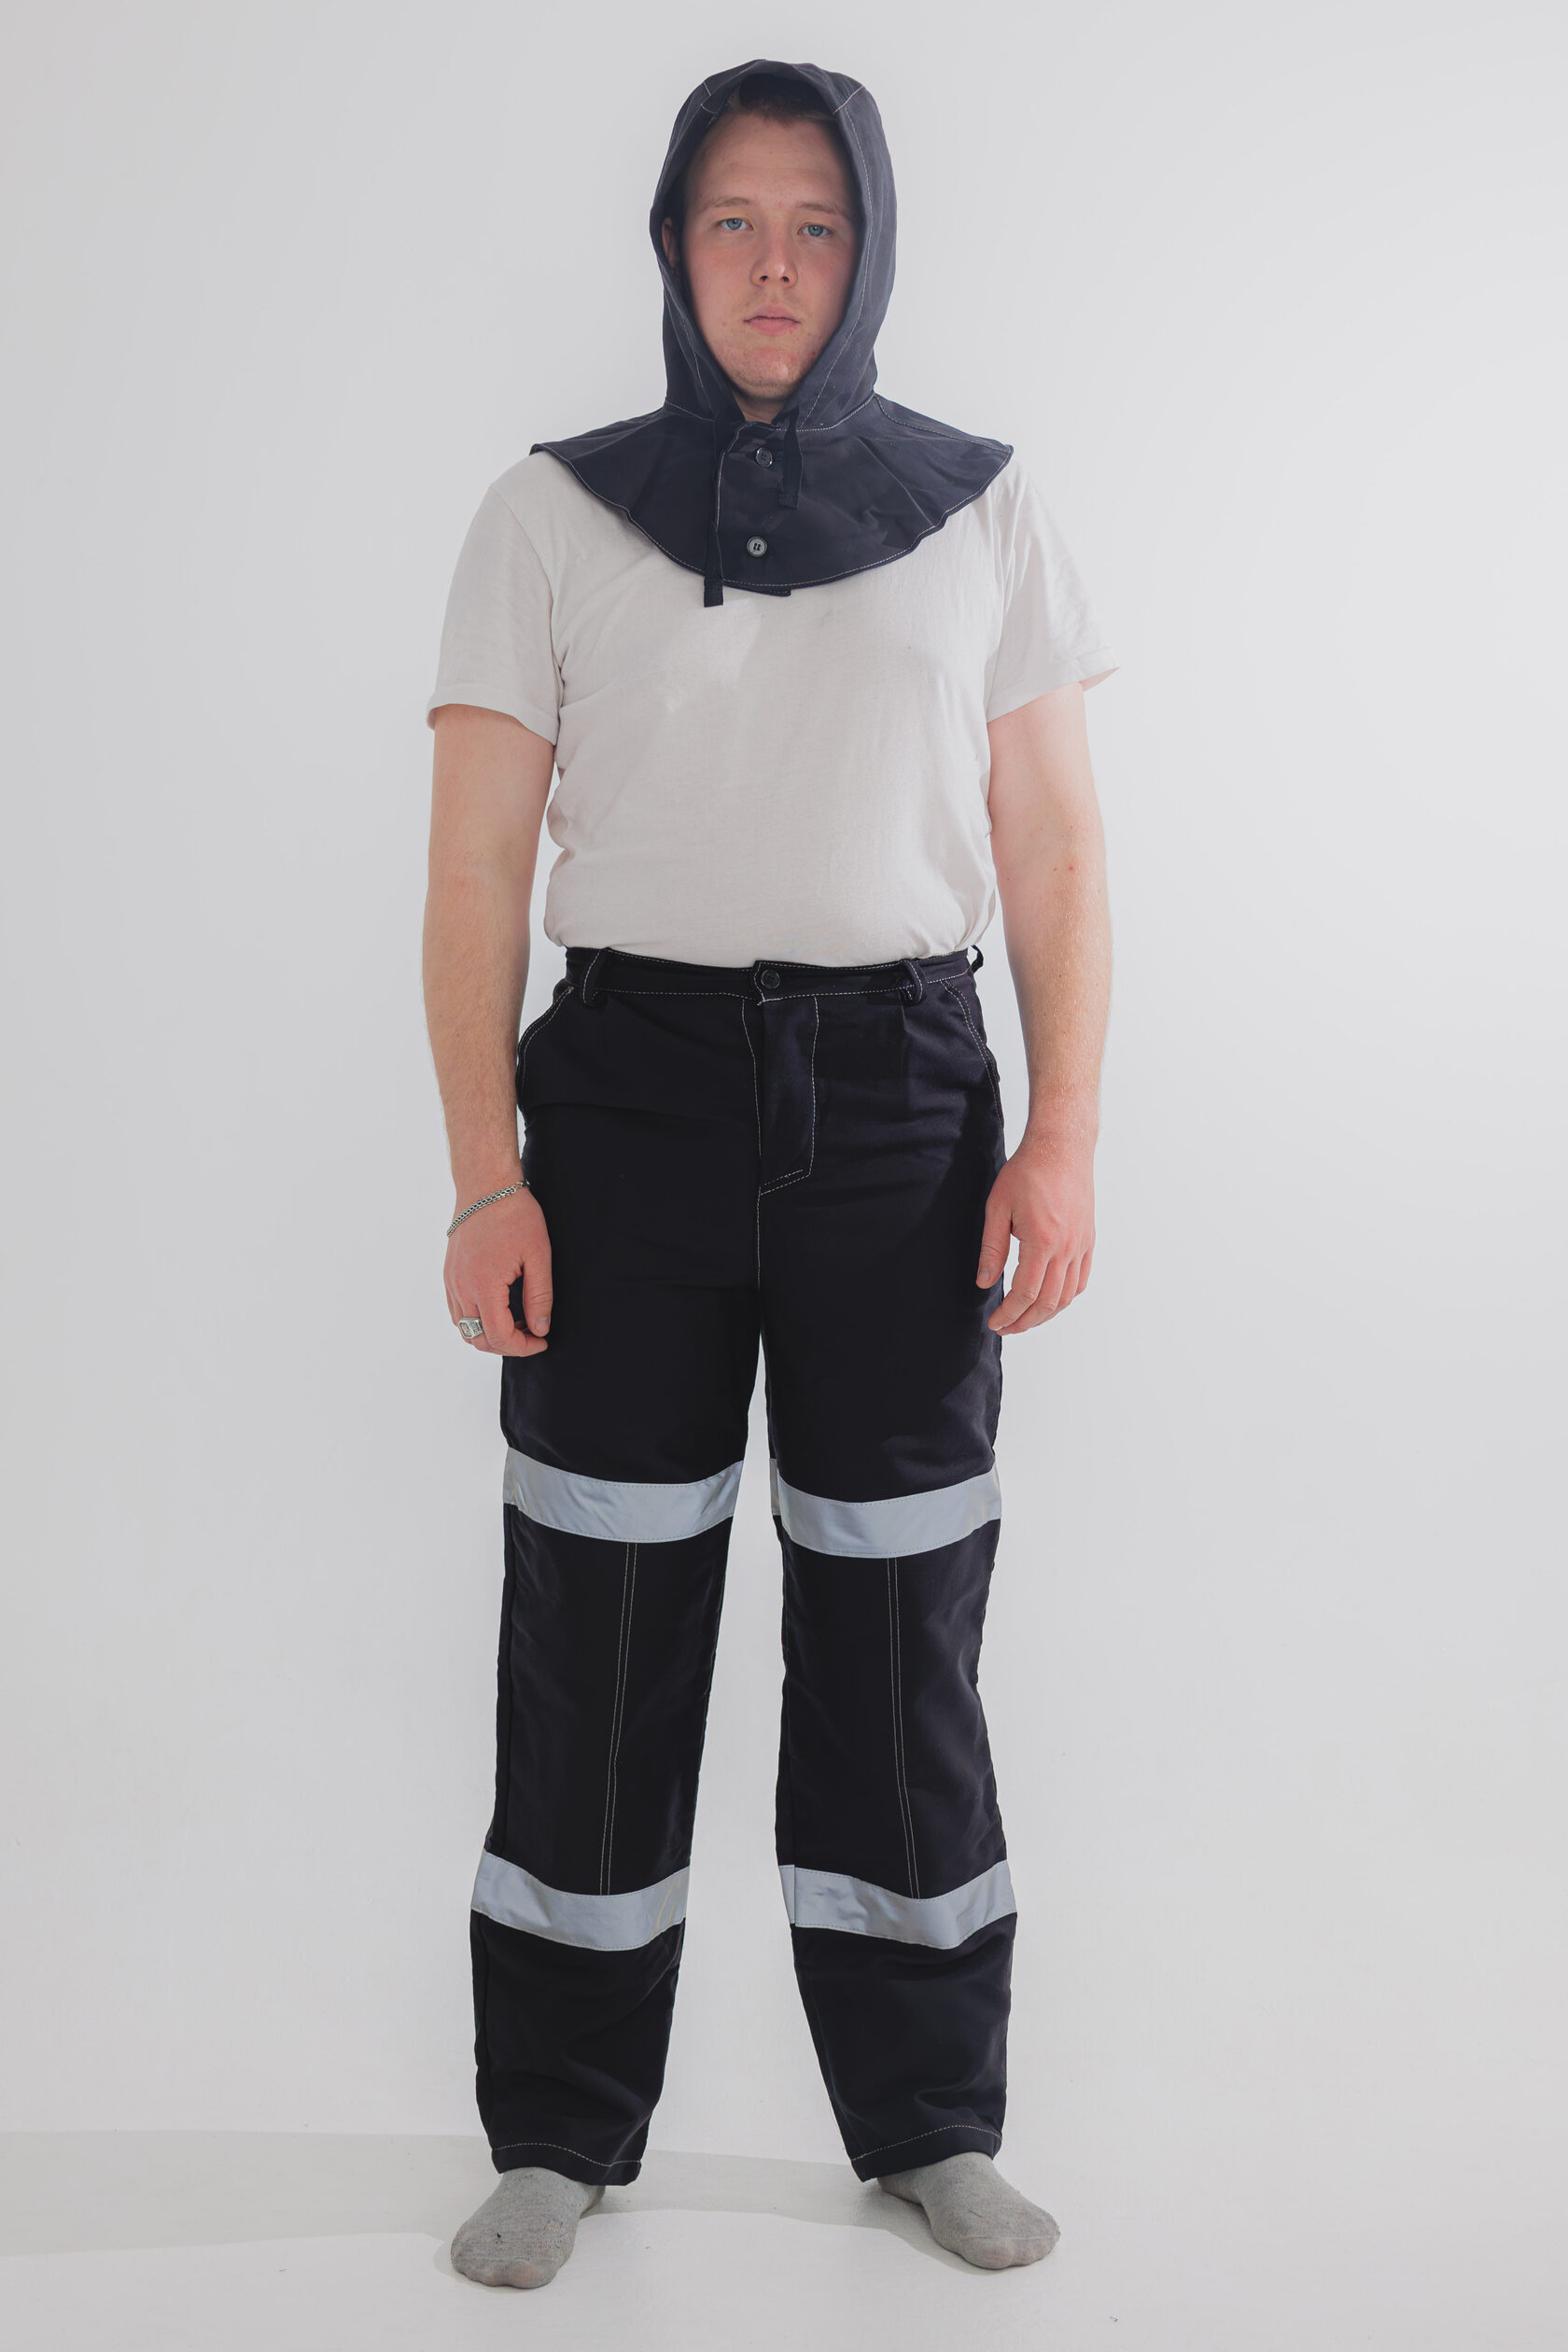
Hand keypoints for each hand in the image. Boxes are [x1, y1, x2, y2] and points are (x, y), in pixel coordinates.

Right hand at [444, 1184, 552, 1356]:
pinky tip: (499, 1308)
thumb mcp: (538, 1256)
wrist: (485, 1186)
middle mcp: (461, 1287)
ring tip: (517, 1322)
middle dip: (507, 1345)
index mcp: (484, 1285)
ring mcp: (451, 1281)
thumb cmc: (516, 1216)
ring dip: (490, 1334)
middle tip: (532, 1333)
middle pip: (479, 1339)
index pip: (499, 1336)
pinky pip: (457, 1311)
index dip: (523, 1347)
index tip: (542, 1341)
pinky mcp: (448, 1274)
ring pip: (464, 1329)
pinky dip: (476, 1320)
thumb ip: (539, 1297)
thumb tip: (540, 1329)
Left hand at [975, 1130, 1094, 1334]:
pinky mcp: (1088, 1240)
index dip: (1008, 1315)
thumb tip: (984, 1282)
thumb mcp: (997, 1208)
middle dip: (1025, 1322)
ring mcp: (1081, 1245)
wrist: (1061, 1148)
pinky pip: (1081, 1280)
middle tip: (1005, 1328)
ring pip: (1067, 1295)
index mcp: (1042, 1241)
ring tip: (1025, 1319)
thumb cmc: (1027, 1172)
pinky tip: (1050, 1300)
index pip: (1025, 1294)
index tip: (994, 1322)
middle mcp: (1067, 1248)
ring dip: (1045, 1314)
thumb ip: (992, 1248)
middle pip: (1048, 1302)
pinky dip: (1066, 1297)